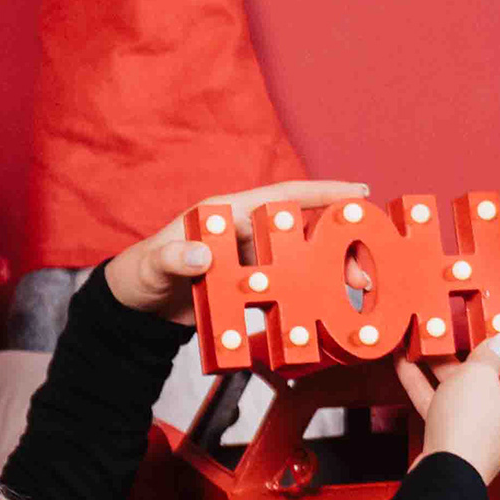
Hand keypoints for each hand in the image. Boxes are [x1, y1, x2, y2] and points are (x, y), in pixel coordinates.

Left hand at [105, 179, 374, 318]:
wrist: (137, 307)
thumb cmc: (142, 275)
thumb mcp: (153, 266)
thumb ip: (175, 258)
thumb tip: (202, 255)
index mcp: (226, 213)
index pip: (281, 197)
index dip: (321, 193)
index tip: (358, 192)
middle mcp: (243, 231)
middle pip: (301, 230)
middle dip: (336, 242)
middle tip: (363, 268)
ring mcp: (248, 259)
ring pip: (299, 259)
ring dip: (327, 271)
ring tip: (354, 288)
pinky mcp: (249, 285)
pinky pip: (285, 286)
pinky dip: (306, 294)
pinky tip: (326, 307)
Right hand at [397, 326, 499, 482]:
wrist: (444, 480)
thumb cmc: (468, 429)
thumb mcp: (477, 377)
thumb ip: (487, 355)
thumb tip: (497, 345)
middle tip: (497, 317)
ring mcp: (486, 422)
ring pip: (471, 383)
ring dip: (450, 361)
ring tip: (431, 336)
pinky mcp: (460, 433)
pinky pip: (445, 400)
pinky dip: (427, 382)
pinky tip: (405, 363)